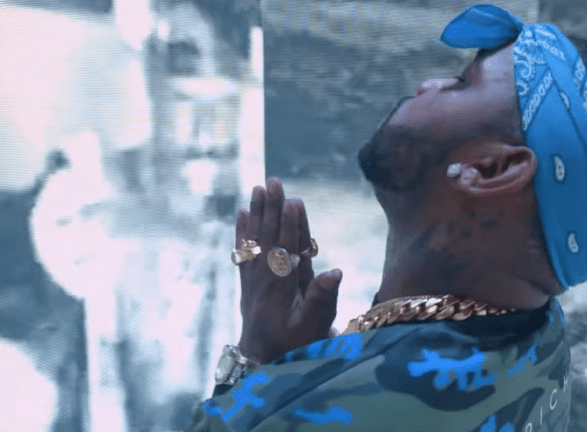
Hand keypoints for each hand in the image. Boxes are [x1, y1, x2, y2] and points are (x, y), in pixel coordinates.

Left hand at [236, 178, 342, 363]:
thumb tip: (336, 271)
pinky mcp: (247, 282)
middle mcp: (265, 280)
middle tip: (272, 182)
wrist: (262, 360)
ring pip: (255, 240)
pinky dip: (242, 232)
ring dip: (257, 213)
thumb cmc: (294, 345)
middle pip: (269, 237)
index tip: (293, 200)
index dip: (291, 224)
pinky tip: (242, 213)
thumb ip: (323, 299)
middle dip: (271, 209)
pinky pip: (243, 252)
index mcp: (283, 288)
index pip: (287, 249)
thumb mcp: (313, 327)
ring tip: (257, 188)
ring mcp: (254, 280)